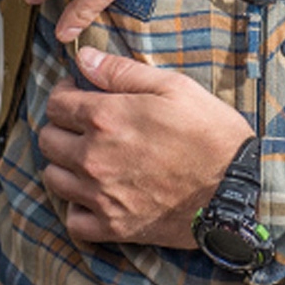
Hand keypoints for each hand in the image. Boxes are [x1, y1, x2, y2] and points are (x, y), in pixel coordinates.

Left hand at [39, 47, 253, 247]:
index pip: (56, 103)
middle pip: (48, 139)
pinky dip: (77, 207)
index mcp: (106, 118)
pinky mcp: (114, 226)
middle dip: (61, 126)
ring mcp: (101, 195)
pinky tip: (93, 194)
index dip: (65, 93)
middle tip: (83, 125)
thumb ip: (122, 72)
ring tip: (87, 157)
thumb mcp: (174, 87)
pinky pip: (73, 219)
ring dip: (65, 164)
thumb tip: (83, 57)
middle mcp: (94, 157)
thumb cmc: (210, 132)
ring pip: (53, 178)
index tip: (78, 92)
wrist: (236, 190)